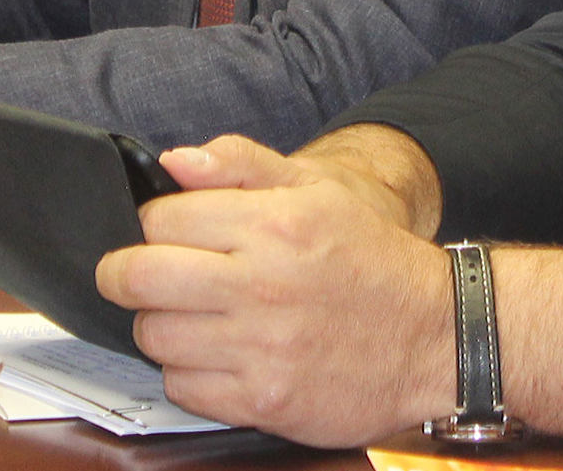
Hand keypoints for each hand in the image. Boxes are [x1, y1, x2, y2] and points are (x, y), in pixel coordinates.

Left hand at [96, 134, 458, 444]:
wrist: (436, 335)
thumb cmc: (371, 258)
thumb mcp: (319, 189)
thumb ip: (242, 164)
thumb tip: (176, 161)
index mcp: (274, 224)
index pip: (159, 220)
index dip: (153, 225)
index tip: (166, 235)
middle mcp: (261, 284)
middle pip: (139, 278)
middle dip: (126, 275)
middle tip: (139, 277)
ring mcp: (260, 348)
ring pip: (153, 337)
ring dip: (161, 326)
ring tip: (195, 317)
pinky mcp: (263, 401)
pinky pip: (182, 389)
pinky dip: (189, 373)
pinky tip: (220, 355)